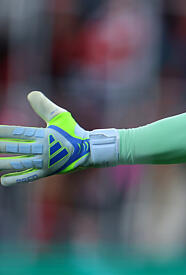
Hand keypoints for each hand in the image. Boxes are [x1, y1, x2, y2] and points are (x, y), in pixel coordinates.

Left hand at [0, 92, 116, 185]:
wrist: (88, 151)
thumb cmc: (73, 132)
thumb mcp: (61, 116)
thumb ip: (44, 106)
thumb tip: (30, 93)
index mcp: (44, 135)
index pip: (18, 133)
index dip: (3, 132)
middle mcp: (42, 149)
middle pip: (15, 148)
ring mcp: (44, 162)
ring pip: (18, 164)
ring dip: (2, 164)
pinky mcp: (46, 172)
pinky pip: (28, 177)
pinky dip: (15, 179)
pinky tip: (2, 180)